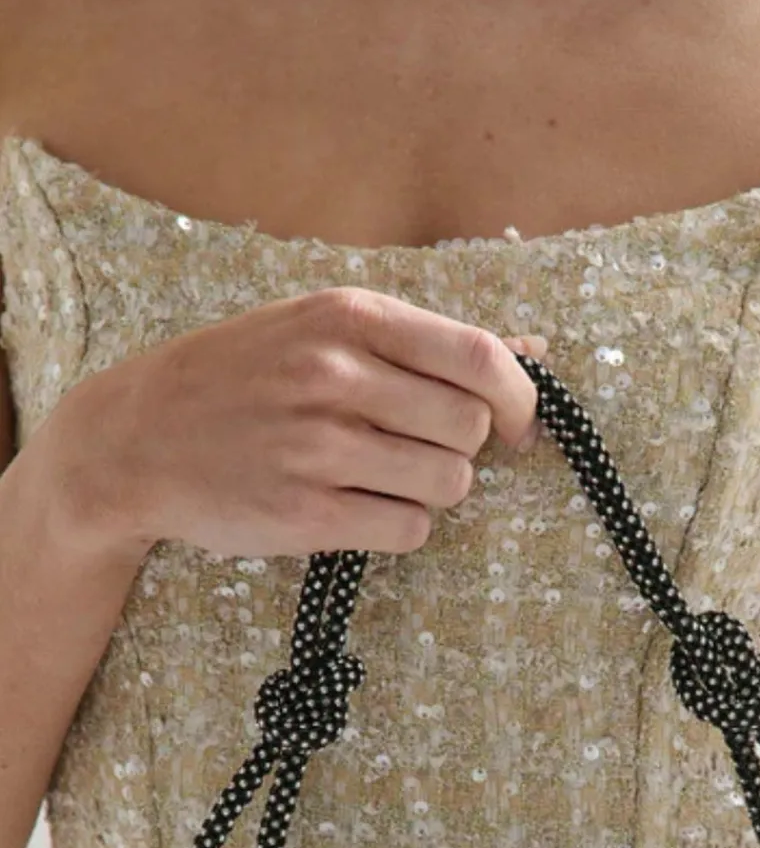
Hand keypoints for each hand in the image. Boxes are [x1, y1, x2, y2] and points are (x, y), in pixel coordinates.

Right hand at [47, 291, 547, 558]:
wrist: (137, 437)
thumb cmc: (242, 379)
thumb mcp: (320, 329)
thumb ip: (423, 342)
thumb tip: (534, 353)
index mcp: (348, 318)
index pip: (481, 358)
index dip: (518, 399)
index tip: (515, 426)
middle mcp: (335, 376)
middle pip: (470, 428)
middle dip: (460, 448)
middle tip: (417, 451)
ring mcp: (319, 447)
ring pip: (448, 483)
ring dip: (430, 490)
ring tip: (378, 477)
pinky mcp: (306, 514)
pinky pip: (409, 529)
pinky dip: (400, 526)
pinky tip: (358, 508)